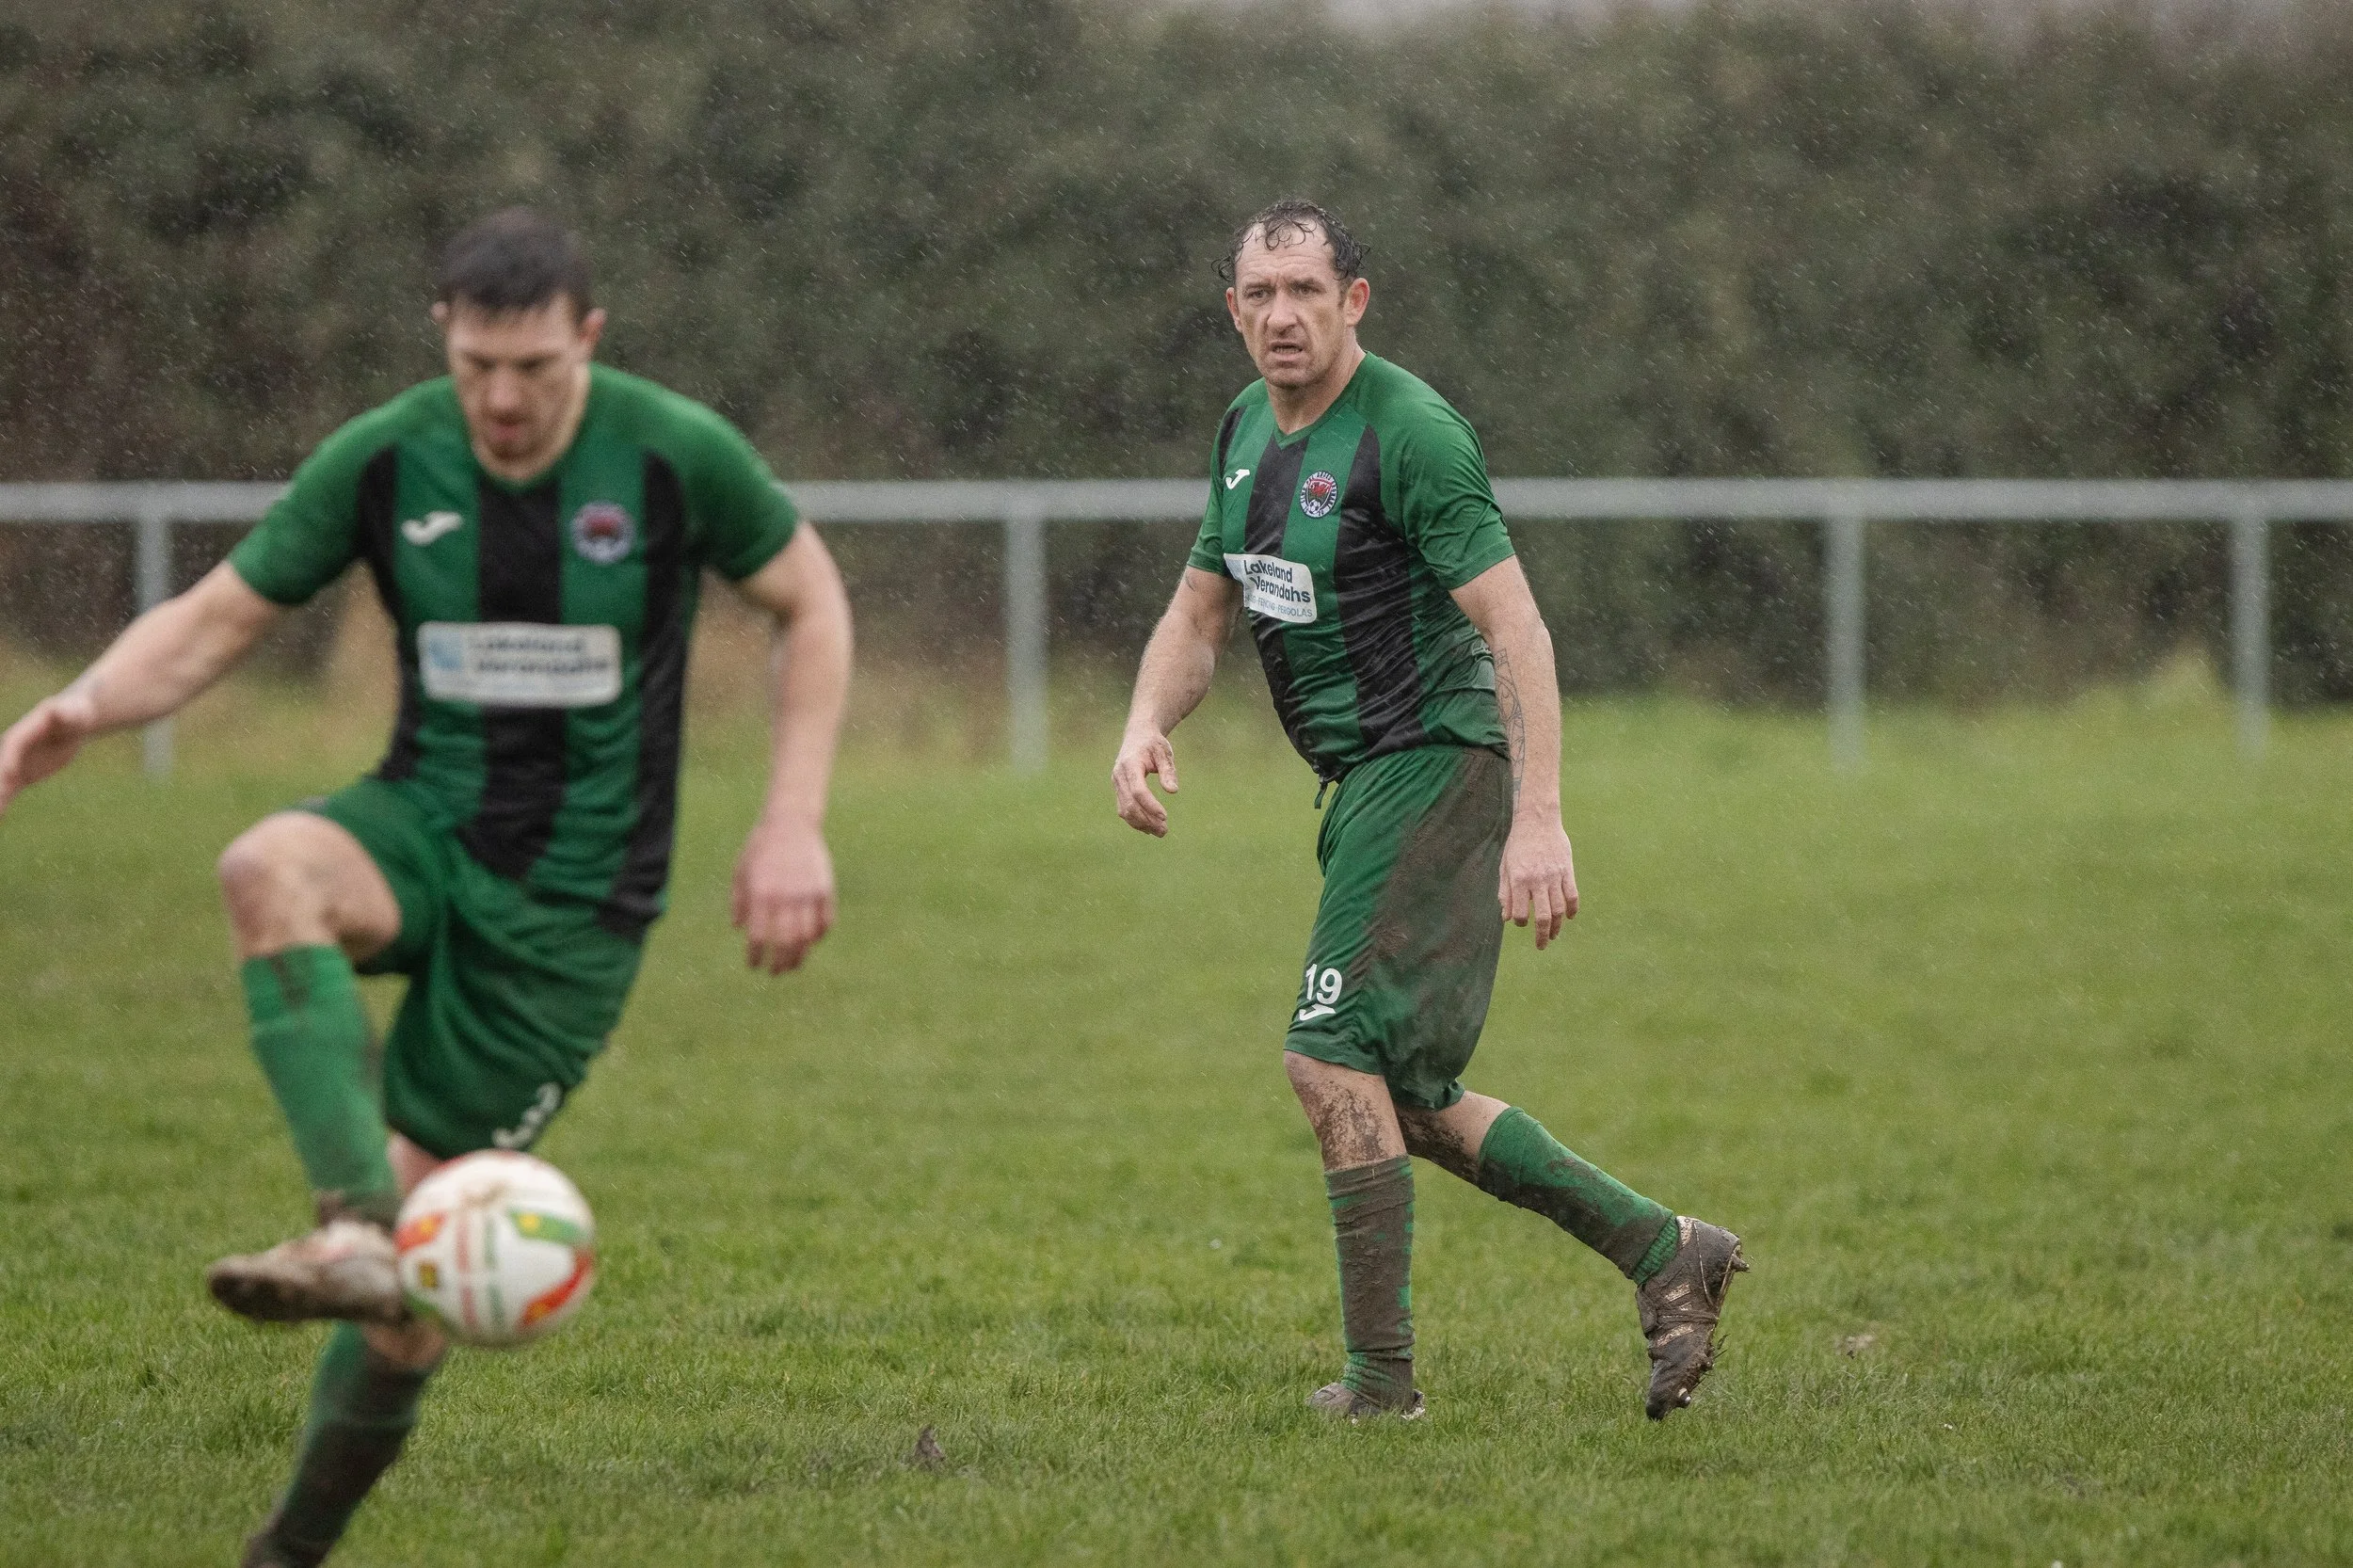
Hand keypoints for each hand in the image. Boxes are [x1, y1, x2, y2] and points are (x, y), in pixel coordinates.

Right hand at [0, 689, 98, 817]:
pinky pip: (9, 790)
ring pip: (2, 782)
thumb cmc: (78, 713)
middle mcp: (14, 747)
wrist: (73, 720)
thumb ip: (73, 713)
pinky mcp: (22, 774)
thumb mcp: (79, 711)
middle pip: (2, 765)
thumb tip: (70, 711)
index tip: (8, 773)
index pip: (13, 746)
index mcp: (25, 731)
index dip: (8, 759)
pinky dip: (2, 803)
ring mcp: (16, 761)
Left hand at [731, 814, 835, 973]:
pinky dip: (819, 936)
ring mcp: (808, 894)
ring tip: (794, 965)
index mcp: (762, 894)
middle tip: (776, 972)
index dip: (756, 956)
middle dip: (780, 963)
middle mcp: (786, 897)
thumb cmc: (761, 847)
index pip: (759, 936)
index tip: (755, 966)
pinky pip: (826, 922)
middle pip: (785, 943)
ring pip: (807, 937)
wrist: (791, 823)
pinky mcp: (825, 889)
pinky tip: (811, 942)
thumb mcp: (740, 871)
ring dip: (801, 956)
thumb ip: (738, 901)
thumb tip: (738, 928)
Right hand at [1111, 726, 1179, 835]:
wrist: (1137, 736)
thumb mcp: (1164, 752)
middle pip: (1129, 804)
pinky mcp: (1118, 790)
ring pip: (1124, 811)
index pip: (1138, 790)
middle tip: (1165, 831)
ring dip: (1141, 824)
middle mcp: (1119, 776)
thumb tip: (1172, 791)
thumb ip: (1168, 770)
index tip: (1165, 817)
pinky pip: (1124, 810)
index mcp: (1130, 764)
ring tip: (1161, 832)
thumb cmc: (1153, 743)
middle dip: (1147, 820)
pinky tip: (1150, 828)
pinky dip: (1136, 821)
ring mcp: (1116, 784)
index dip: (1150, 805)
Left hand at [1498, 813, 1577, 948]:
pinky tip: (1569, 917)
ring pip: (1560, 909)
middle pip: (1544, 916)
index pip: (1521, 912)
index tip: (1520, 921)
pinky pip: (1573, 895)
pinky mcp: (1567, 870)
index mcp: (1519, 880)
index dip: (1520, 922)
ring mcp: (1554, 876)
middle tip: (1541, 946)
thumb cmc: (1518, 845)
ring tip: (1554, 934)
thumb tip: (1506, 918)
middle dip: (1542, 935)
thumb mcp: (1505, 867)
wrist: (1537, 820)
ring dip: (1558, 926)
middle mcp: (1537, 880)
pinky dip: (1572, 909)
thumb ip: (1505, 893)